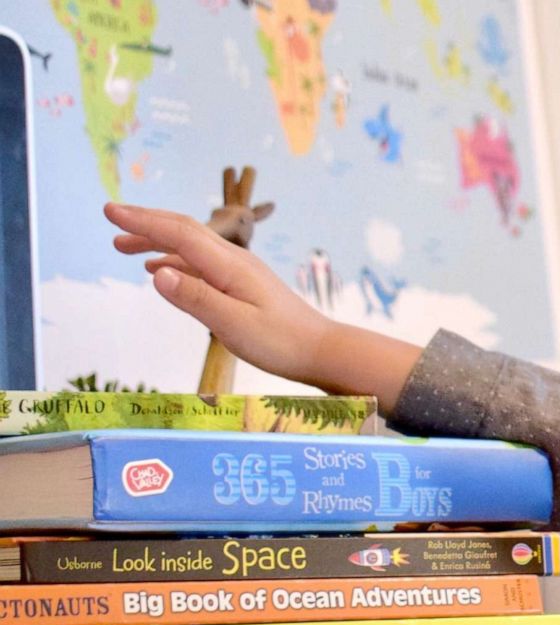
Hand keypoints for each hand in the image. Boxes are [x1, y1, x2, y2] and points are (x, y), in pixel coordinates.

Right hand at [105, 202, 422, 410]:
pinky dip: (175, 262)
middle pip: (184, 232)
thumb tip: (156, 273)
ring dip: (156, 242)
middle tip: (110, 218)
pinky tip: (160, 272)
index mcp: (230, 266)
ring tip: (123, 247)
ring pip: (191, 247)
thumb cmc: (282, 343)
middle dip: (146, 223)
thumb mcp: (234, 325)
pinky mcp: (243, 287)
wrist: (322, 351)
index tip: (110, 211)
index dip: (143, 221)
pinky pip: (201, 265)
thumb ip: (195, 299)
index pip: (179, 234)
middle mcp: (234, 262)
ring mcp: (240, 273)